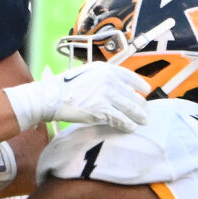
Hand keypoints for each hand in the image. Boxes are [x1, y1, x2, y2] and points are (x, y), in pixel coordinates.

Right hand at [4, 62, 149, 131]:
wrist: (51, 97)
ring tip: (142, 122)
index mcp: (105, 69)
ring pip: (131, 108)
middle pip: (132, 95)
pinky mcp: (102, 110)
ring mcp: (106, 95)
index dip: (140, 85)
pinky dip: (128, 125)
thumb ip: (103, 78)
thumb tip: (118, 88)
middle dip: (141, 106)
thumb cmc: (65, 87)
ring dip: (138, 116)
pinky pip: (121, 119)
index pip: (130, 76)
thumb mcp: (86, 73)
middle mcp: (109, 80)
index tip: (146, 91)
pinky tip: (130, 128)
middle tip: (145, 113)